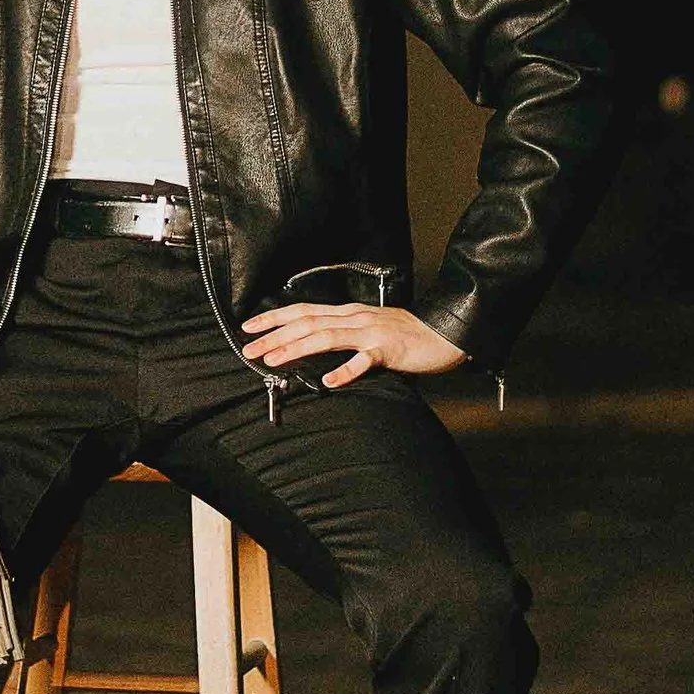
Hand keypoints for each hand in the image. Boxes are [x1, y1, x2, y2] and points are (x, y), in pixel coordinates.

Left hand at [239, 301, 467, 389]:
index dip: (274, 316)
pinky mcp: (388, 350)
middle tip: (249, 348)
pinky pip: (364, 360)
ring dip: (297, 348)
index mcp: (348, 313)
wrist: (444, 333)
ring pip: (327, 337)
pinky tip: (329, 382)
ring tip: (273, 360)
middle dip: (275, 335)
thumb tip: (314, 342)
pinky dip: (345, 370)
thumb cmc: (406, 335)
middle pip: (307, 322)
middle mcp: (354, 318)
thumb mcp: (368, 328)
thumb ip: (344, 334)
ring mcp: (370, 333)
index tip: (249, 326)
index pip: (303, 310)